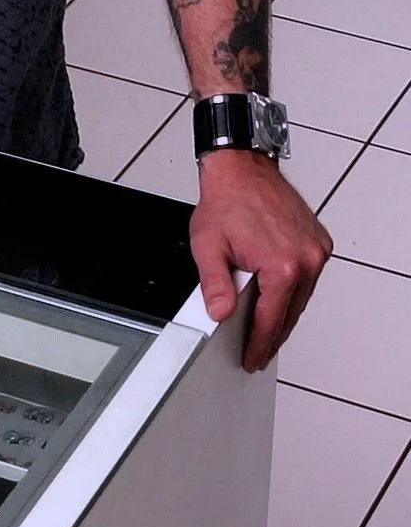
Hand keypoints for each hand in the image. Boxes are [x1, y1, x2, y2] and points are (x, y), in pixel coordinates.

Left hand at [191, 147, 331, 371]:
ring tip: (265, 329)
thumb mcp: (207, 245)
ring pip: (301, 298)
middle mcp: (305, 258)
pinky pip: (307, 278)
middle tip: (257, 352)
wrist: (241, 167)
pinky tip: (278, 297)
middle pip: (289, 314)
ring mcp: (315, 250)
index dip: (260, 345)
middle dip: (272, 335)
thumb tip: (219, 314)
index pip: (272, 321)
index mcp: (282, 265)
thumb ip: (214, 284)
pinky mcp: (318, 242)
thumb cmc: (226, 200)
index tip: (252, 359)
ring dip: (284, 314)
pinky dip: (293, 290)